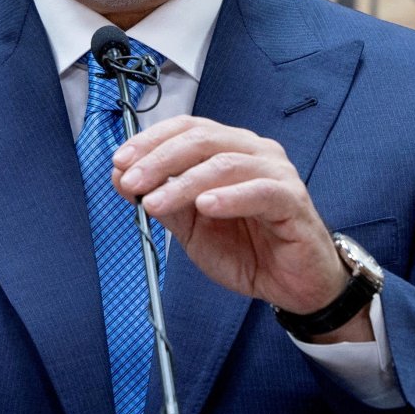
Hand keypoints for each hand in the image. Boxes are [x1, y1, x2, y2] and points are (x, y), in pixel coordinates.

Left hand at [111, 115, 369, 339]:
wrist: (293, 284)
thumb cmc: (249, 248)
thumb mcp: (192, 227)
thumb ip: (161, 198)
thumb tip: (121, 176)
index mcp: (229, 150)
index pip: (187, 129)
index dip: (151, 141)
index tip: (121, 162)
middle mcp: (254, 153)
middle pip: (202, 139)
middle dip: (159, 159)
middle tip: (132, 182)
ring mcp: (276, 174)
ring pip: (225, 163)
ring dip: (183, 182)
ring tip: (156, 201)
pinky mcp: (292, 201)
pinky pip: (260, 191)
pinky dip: (229, 196)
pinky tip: (205, 206)